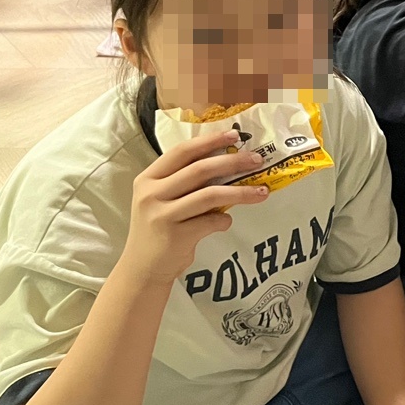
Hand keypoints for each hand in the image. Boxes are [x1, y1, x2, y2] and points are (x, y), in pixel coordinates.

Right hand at [120, 130, 270, 285]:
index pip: (182, 152)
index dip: (210, 141)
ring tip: (262, 192)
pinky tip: (226, 221)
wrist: (143, 269)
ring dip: (241, 192)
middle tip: (257, 159)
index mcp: (148, 178)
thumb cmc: (160, 228)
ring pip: (210, 195)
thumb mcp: (163, 199)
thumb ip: (186, 182)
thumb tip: (231, 161)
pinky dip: (224, 220)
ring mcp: (161, 215)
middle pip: (200, 170)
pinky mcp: (174, 236)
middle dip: (233, 162)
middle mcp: (151, 194)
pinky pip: (211, 221)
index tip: (235, 135)